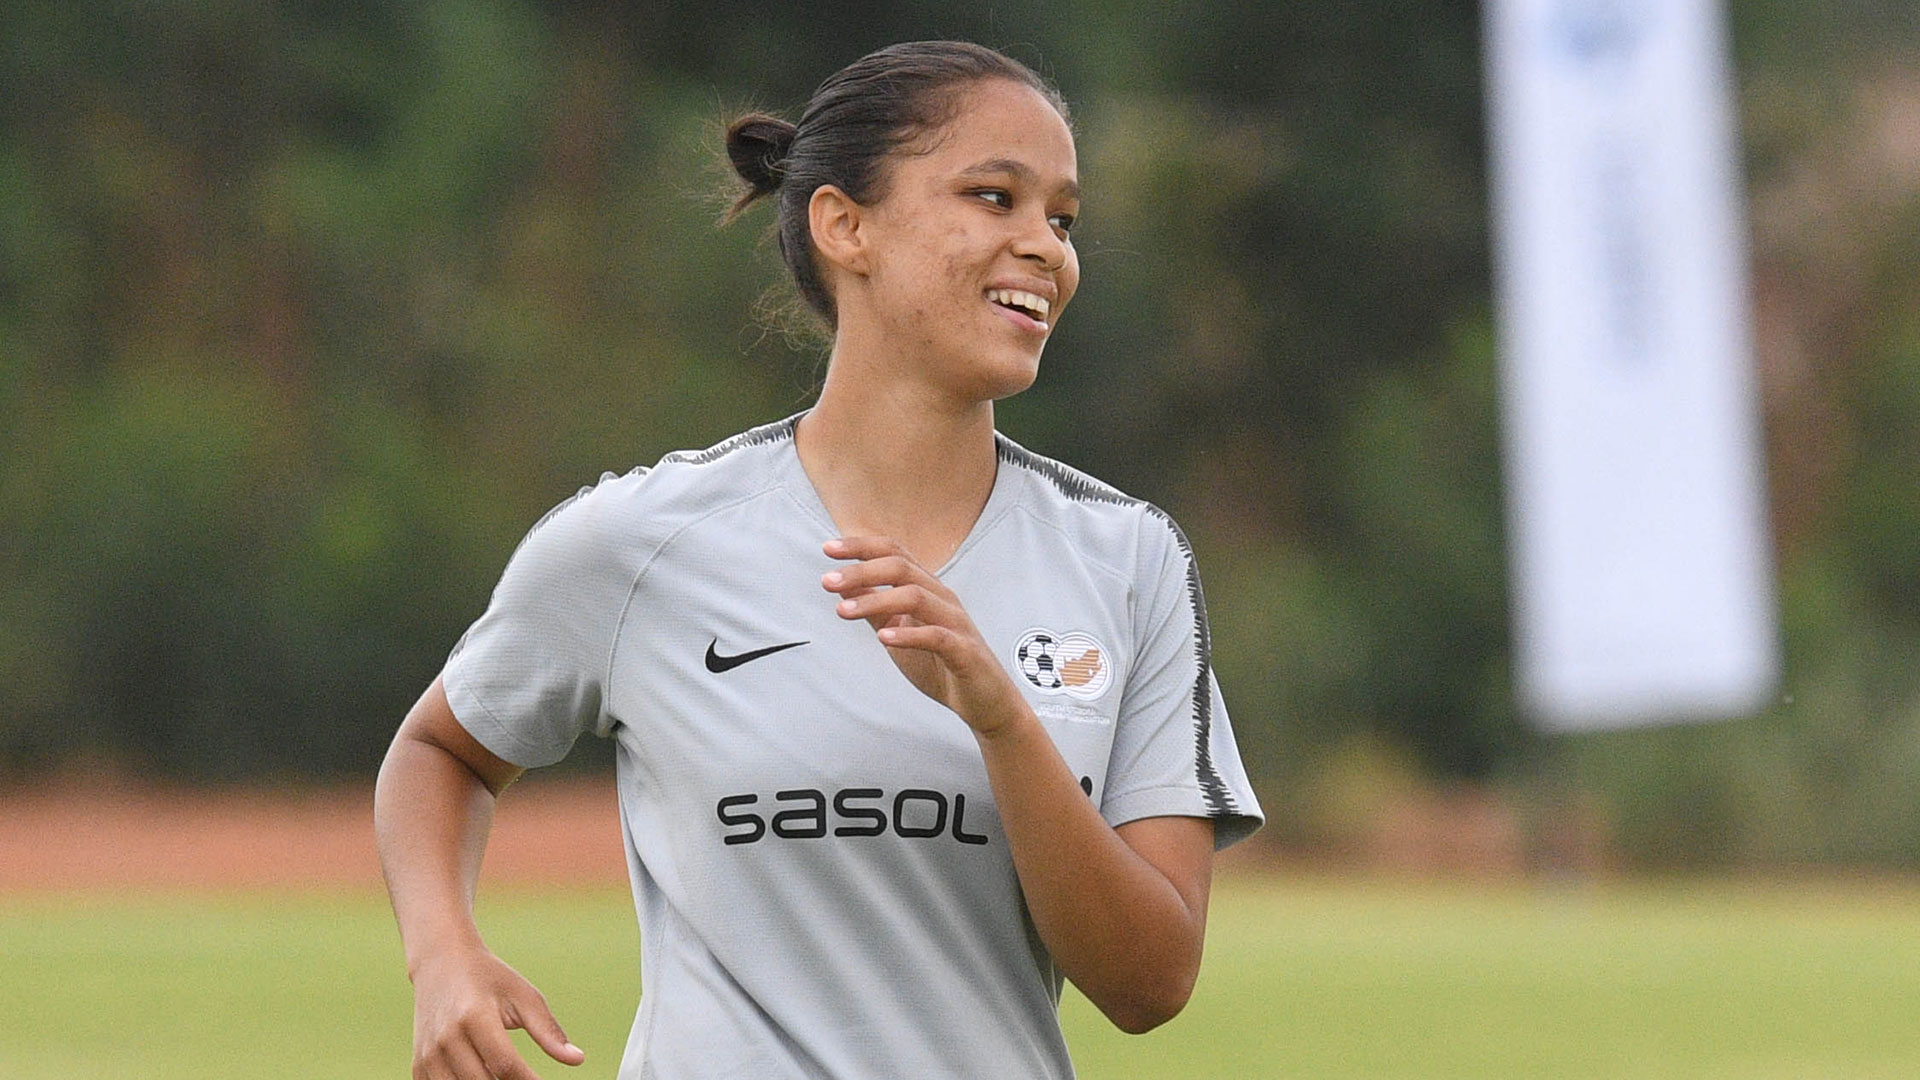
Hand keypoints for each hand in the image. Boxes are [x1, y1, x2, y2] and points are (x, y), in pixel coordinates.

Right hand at [409, 944, 583, 1079]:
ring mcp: (428, 1054)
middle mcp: (446, 1038)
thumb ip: (548, 1030)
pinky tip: (481, 1077)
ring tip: (505, 1077)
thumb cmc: (490, 978)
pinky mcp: (419, 1065)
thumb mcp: (523, 996)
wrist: (442, 964)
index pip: (505, 1064)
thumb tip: (577, 1059)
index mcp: (474, 1016)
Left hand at [821, 536, 1022, 732]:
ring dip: (876, 601)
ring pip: (916, 596)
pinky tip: (884, 638)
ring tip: (843, 612)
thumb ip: (874, 608)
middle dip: (861, 571)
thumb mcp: (898, 632)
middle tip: (826, 581)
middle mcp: (942, 597)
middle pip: (901, 567)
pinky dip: (908, 635)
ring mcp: (955, 622)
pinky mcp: (965, 651)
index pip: (894, 553)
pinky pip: (937, 636)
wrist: (983, 701)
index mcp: (927, 588)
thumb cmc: (939, 664)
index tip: (827, 549)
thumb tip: (842, 585)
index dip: (861, 547)